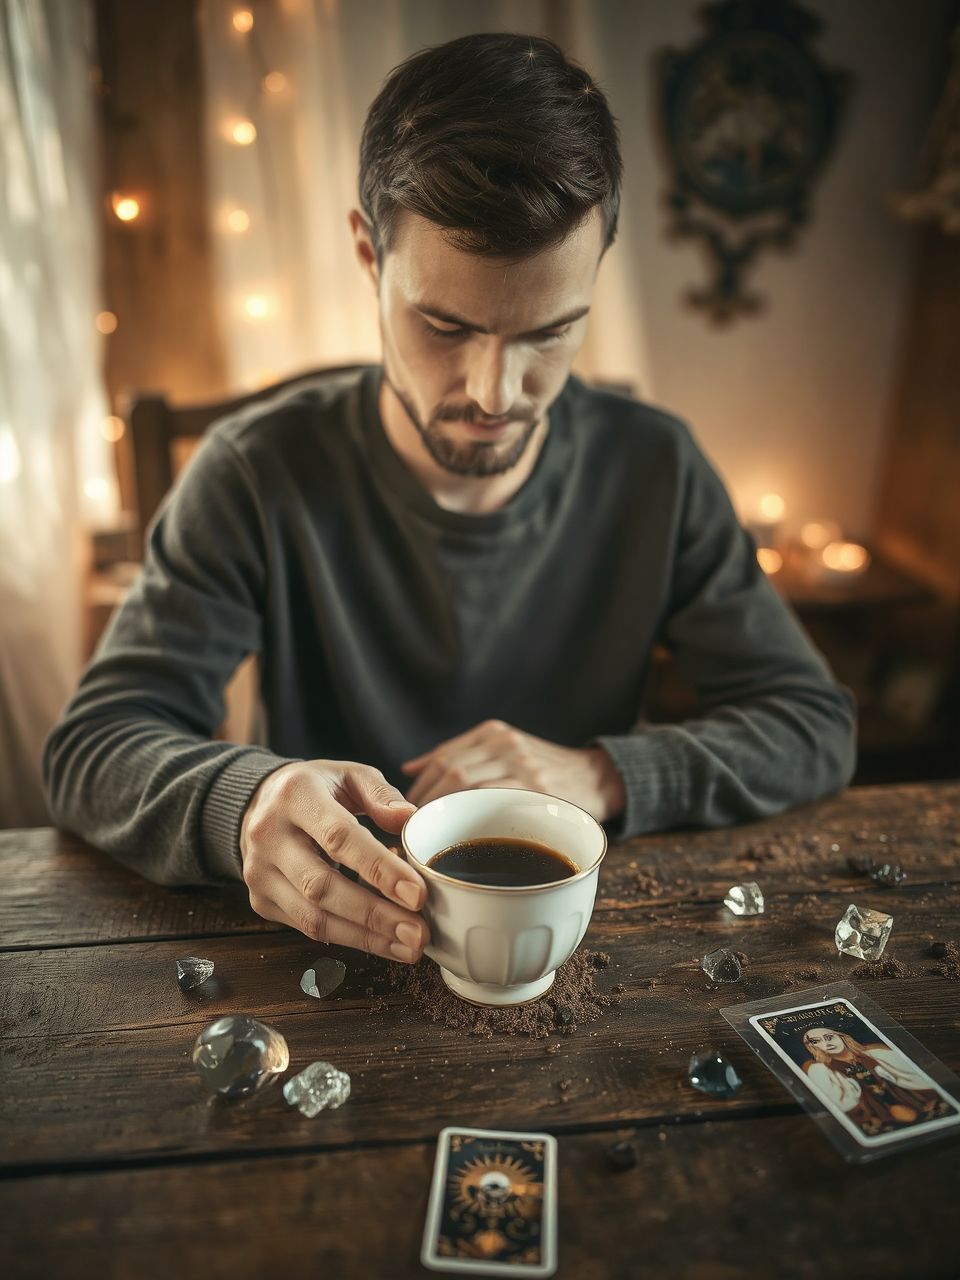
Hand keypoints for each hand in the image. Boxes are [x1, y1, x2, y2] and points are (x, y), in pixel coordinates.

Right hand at [239, 759, 428, 963]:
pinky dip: (348, 938)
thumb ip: (381, 794)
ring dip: (365, 937)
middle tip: (418, 933)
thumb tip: (409, 818)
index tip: (417, 894)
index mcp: (296, 795)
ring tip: (408, 945)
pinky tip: (382, 941)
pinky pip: (307, 927)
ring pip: (313, 917)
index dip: (380, 869)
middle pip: (322, 887)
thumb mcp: (349, 775)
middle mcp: (269, 835)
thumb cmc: (317, 789)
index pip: (340, 838)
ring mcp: (260, 872)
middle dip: (375, 915)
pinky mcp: (261, 900)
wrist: (260, 803)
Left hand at [401, 719, 625, 822]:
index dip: (418, 788)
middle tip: (410, 832)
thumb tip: (409, 769)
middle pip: (450, 771)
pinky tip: (461, 840)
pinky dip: (471, 821)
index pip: (443, 758)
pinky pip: (494, 805)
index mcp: (493, 734)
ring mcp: (523, 767)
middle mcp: (506, 745)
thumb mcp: (503, 752)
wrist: (599, 778)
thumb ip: (459, 756)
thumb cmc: (544, 772)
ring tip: (428, 838)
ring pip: (467, 787)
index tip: (403, 815)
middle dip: (424, 804)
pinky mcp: (540, 791)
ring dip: (442, 814)